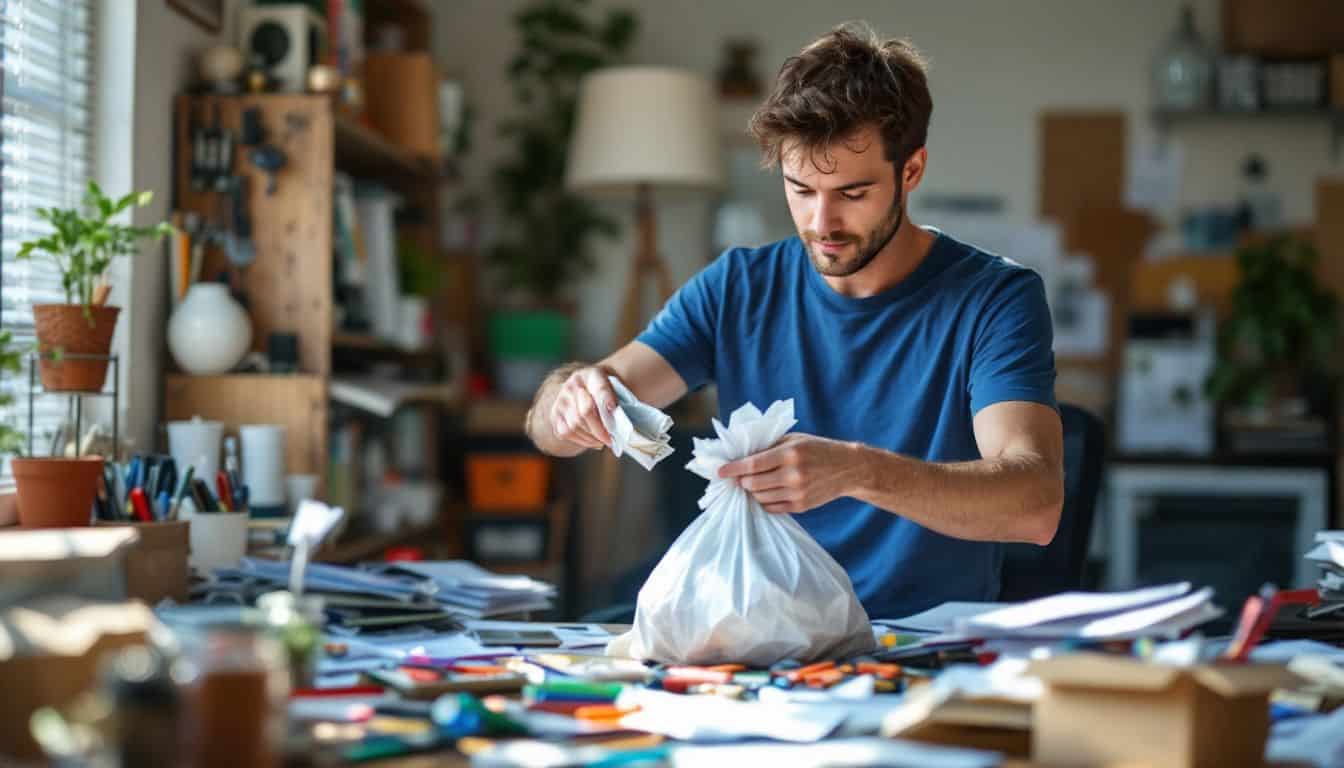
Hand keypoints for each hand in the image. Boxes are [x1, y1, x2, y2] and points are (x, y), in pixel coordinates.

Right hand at [548, 366, 617, 451]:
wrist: (586, 389)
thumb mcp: (612, 387)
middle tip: (611, 440)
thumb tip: (612, 410)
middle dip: (600, 430)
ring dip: (591, 438)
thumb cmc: (602, 392)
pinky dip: (581, 440)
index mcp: (590, 375)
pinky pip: (565, 433)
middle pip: (585, 412)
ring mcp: (560, 401)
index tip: (614, 408)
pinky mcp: (554, 415)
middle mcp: (571, 386)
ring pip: (574, 425)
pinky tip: (591, 441)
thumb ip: (613, 397)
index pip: (599, 388)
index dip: (606, 398)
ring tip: (602, 441)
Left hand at [717, 434, 863, 513]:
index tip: (720, 471)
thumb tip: (741, 455)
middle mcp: (793, 474)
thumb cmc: (818, 449)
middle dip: (742, 481)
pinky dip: (764, 501)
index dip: (733, 469)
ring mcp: (797, 493)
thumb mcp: (794, 439)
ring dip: (752, 491)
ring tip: (753, 483)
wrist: (847, 468)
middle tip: (739, 477)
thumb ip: (769, 446)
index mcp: (789, 453)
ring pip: (760, 497)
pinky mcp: (801, 506)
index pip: (753, 464)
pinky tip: (766, 492)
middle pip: (753, 484)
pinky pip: (772, 508)